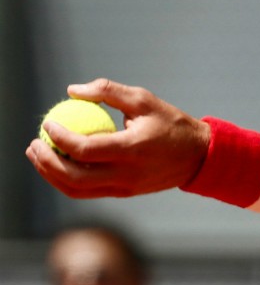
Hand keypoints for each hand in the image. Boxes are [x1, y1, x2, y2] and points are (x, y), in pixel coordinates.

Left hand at [26, 78, 210, 198]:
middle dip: (46, 161)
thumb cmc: (171, 123)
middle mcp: (126, 174)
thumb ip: (108, 91)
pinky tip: (60, 164)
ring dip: (51, 174)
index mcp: (132, 149)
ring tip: (39, 155)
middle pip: (73, 176)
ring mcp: (125, 188)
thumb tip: (72, 90)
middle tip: (34, 144)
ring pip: (76, 189)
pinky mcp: (124, 194)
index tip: (48, 123)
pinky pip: (88, 191)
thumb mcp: (144, 100)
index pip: (84, 149)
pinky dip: (68, 181)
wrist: (199, 155)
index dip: (59, 137)